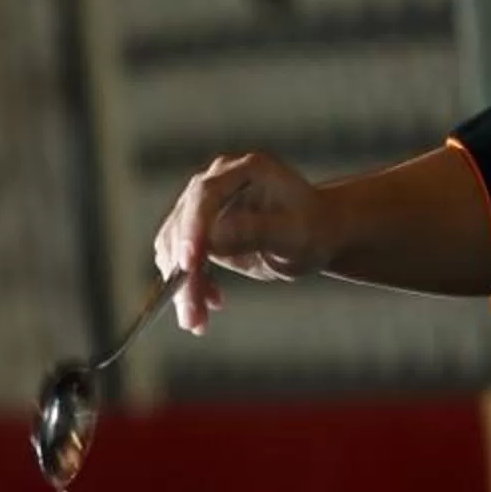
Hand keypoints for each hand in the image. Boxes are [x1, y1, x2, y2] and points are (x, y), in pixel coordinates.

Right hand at [152, 154, 332, 333]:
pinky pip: (181, 259)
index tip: (188, 264)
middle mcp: (217, 181)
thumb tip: (214, 238)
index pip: (204, 196)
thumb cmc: (312, 229)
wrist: (316, 234)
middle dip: (184, 273)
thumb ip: (256, 231)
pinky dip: (190, 285)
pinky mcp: (199, 230)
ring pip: (174, 246)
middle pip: (183, 224)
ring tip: (197, 321)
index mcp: (245, 170)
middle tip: (191, 314)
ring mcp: (204, 205)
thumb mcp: (293, 233)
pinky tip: (213, 303)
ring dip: (182, 285)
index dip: (192, 229)